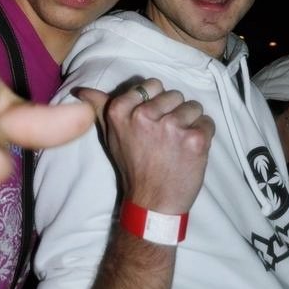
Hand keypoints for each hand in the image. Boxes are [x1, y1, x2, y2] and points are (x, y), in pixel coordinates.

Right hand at [77, 78, 213, 213]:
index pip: (152, 85)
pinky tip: (190, 150)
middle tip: (166, 136)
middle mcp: (144, 115)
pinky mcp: (194, 139)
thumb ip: (99, 108)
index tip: (152, 121)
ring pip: (193, 107)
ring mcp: (171, 126)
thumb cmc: (132, 167)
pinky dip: (204, 135)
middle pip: (175, 94)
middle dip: (174, 112)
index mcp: (121, 111)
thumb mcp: (111, 136)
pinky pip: (208, 122)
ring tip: (178, 144)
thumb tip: (81, 91)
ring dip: (191, 123)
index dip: (157, 102)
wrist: (152, 203)